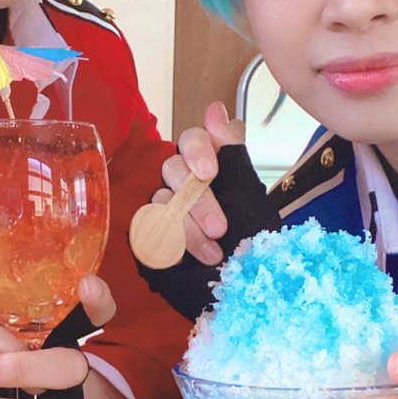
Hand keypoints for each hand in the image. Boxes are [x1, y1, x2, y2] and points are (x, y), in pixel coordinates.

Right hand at [155, 101, 246, 264]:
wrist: (247, 291)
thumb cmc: (253, 242)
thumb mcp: (249, 197)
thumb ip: (232, 154)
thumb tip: (215, 107)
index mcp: (210, 166)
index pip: (192, 139)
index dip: (197, 151)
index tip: (210, 172)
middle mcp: (184, 182)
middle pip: (173, 170)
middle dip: (198, 200)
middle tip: (219, 228)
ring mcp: (164, 209)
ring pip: (160, 202)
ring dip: (187, 230)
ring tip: (213, 255)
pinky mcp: (149, 235)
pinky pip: (144, 228)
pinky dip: (165, 243)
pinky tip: (183, 258)